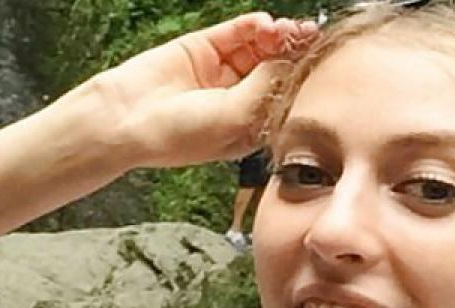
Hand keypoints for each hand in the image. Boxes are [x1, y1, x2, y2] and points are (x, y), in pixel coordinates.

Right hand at [88, 12, 318, 169]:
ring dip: (276, 37)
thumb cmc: (182, 135)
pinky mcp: (204, 48)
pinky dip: (252, 26)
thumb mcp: (236, 117)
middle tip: (312, 38)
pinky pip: (235, 33)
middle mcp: (239, 99)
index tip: (324, 67)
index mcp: (250, 126)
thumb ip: (265, 87)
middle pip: (276, 69)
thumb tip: (290, 59)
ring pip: (259, 48)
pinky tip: (264, 25)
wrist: (130, 120)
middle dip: (294, 53)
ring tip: (288, 30)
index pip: (284, 98)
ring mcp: (223, 73)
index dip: (303, 81)